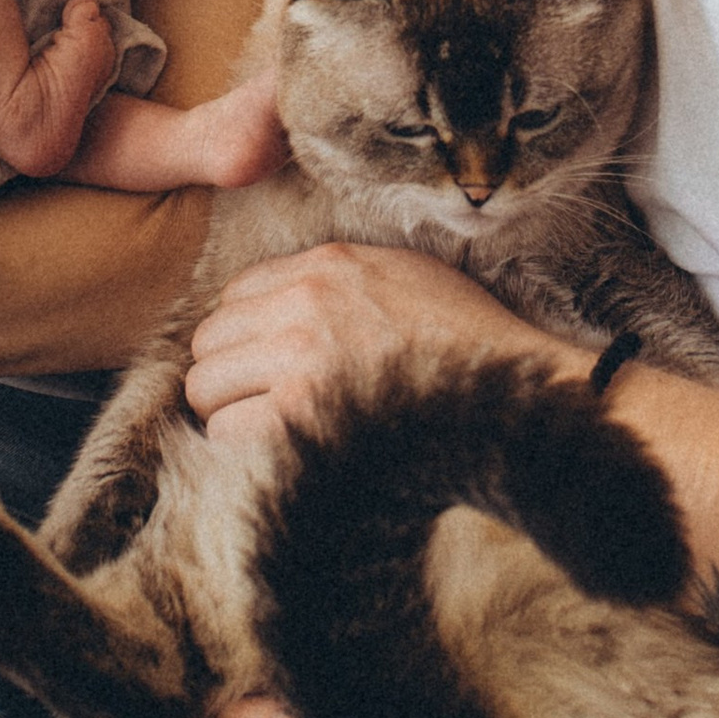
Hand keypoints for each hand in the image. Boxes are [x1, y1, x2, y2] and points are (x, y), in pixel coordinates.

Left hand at [183, 242, 568, 447]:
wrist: (512, 399)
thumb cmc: (470, 345)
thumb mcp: (407, 276)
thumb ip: (342, 278)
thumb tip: (282, 300)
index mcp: (330, 265)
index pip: (235, 294)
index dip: (245, 336)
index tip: (266, 364)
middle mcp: (306, 303)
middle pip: (209, 343)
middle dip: (227, 377)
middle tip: (261, 405)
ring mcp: (300, 359)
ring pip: (206, 390)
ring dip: (230, 416)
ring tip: (274, 432)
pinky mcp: (300, 416)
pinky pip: (227, 433)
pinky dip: (246, 449)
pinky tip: (286, 452)